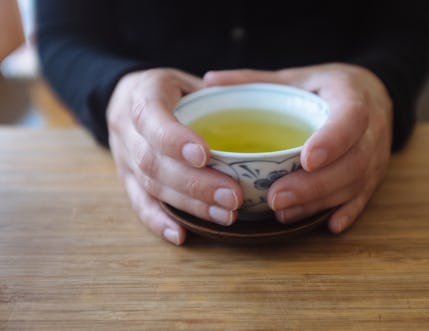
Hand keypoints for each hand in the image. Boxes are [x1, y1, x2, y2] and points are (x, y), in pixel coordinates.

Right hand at [107, 69, 242, 244]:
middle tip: (232, 197)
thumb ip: (213, 92)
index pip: (151, 117)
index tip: (205, 155)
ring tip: (225, 215)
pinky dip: (159, 221)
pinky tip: (181, 235)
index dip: (175, 139)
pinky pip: (138, 204)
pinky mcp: (126, 179)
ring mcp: (123, 156)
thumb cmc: (170, 90)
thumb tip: (255, 108)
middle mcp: (126, 127)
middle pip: (153, 161)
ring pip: (149, 186)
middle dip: (195, 183)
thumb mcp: (188, 79)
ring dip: (188, 205)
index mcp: (142, 93)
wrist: (129, 99)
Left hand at [204, 64, 392, 232]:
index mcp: (352, 96)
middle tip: (275, 198)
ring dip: (319, 202)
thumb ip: (255, 80)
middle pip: (352, 163)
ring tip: (283, 213)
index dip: (332, 140)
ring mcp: (375, 156)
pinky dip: (346, 213)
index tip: (306, 159)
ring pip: (355, 185)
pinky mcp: (375, 176)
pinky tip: (327, 226)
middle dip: (313, 185)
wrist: (372, 95)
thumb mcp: (296, 77)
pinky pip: (363, 198)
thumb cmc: (327, 87)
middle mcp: (371, 130)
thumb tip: (208, 81)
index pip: (351, 118)